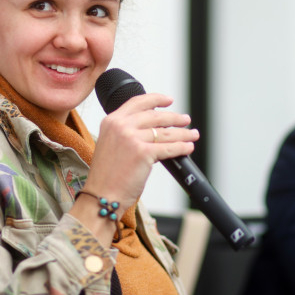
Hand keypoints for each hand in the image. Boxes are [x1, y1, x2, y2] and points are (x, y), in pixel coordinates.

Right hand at [74, 93, 198, 240]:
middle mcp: (121, 126)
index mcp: (111, 121)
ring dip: (183, 133)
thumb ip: (126, 132)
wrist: (101, 195)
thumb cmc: (107, 176)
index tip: (169, 100)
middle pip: (155, 116)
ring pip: (165, 132)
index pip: (138, 102)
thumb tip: (153, 129)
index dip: (156, 99)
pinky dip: (181, 147)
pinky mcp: (143, 153)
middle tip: (185, 119)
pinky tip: (188, 148)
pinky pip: (169, 148)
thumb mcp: (110, 144)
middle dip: (175, 117)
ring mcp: (132, 138)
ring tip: (192, 134)